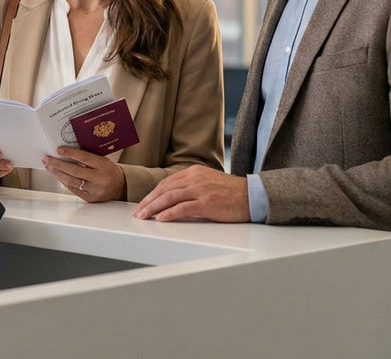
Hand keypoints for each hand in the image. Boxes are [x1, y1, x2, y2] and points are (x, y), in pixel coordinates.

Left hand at [43, 147, 125, 201]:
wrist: (120, 187)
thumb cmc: (109, 170)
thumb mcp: (103, 160)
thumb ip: (88, 156)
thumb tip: (67, 151)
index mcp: (104, 166)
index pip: (85, 158)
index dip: (70, 153)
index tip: (59, 150)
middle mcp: (100, 179)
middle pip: (74, 170)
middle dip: (58, 164)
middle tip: (47, 158)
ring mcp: (95, 190)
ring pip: (71, 181)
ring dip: (57, 173)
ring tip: (49, 166)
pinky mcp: (90, 198)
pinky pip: (73, 189)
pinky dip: (64, 181)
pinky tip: (58, 175)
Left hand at [132, 165, 249, 221]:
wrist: (253, 195)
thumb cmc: (232, 192)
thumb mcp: (208, 182)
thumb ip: (191, 187)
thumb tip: (172, 199)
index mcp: (194, 172)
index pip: (167, 183)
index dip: (153, 194)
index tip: (143, 203)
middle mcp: (195, 178)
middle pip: (164, 189)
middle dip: (148, 201)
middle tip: (138, 212)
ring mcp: (201, 190)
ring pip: (170, 198)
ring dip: (153, 207)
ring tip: (144, 216)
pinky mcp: (207, 203)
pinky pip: (183, 208)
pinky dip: (169, 213)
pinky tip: (160, 219)